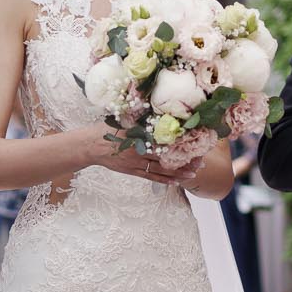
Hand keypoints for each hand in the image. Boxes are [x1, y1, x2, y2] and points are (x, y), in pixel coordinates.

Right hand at [79, 127, 201, 186]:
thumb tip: (158, 110)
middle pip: (167, 156)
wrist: (90, 145)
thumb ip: (141, 118)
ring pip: (162, 169)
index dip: (180, 142)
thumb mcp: (124, 120)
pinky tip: (177, 182)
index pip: (164, 140)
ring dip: (179, 172)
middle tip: (200, 160)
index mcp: (139, 135)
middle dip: (185, 159)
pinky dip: (165, 180)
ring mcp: (136, 162)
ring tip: (194, 173)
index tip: (194, 142)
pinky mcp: (132, 171)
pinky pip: (152, 177)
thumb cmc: (108, 130)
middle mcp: (139, 150)